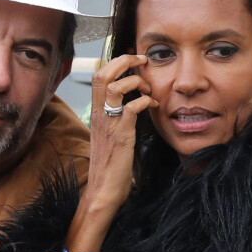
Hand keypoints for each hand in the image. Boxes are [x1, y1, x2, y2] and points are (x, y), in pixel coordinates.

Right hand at [65, 55, 157, 251]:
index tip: (133, 60)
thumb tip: (129, 103)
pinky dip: (146, 101)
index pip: (98, 75)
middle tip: (142, 61)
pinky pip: (132, 108)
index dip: (115, 61)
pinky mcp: (121, 135)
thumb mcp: (108, 135)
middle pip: (102, 74)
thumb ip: (114, 117)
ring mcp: (109, 124)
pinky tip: (155, 106)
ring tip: (148, 88)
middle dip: (124, 60)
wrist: (103, 191)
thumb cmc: (109, 165)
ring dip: (135, 81)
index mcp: (96, 112)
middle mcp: (99, 114)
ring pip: (114, 86)